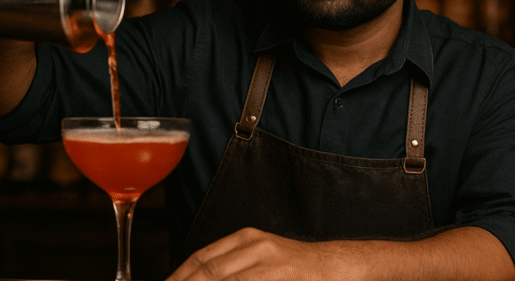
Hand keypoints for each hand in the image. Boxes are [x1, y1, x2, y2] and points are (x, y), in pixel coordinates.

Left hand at [167, 228, 358, 280]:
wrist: (335, 265)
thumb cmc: (292, 270)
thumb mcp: (259, 260)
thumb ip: (230, 269)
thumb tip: (194, 278)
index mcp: (245, 238)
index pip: (201, 257)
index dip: (179, 276)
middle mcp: (256, 244)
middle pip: (209, 269)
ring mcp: (271, 260)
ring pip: (227, 279)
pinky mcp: (284, 273)